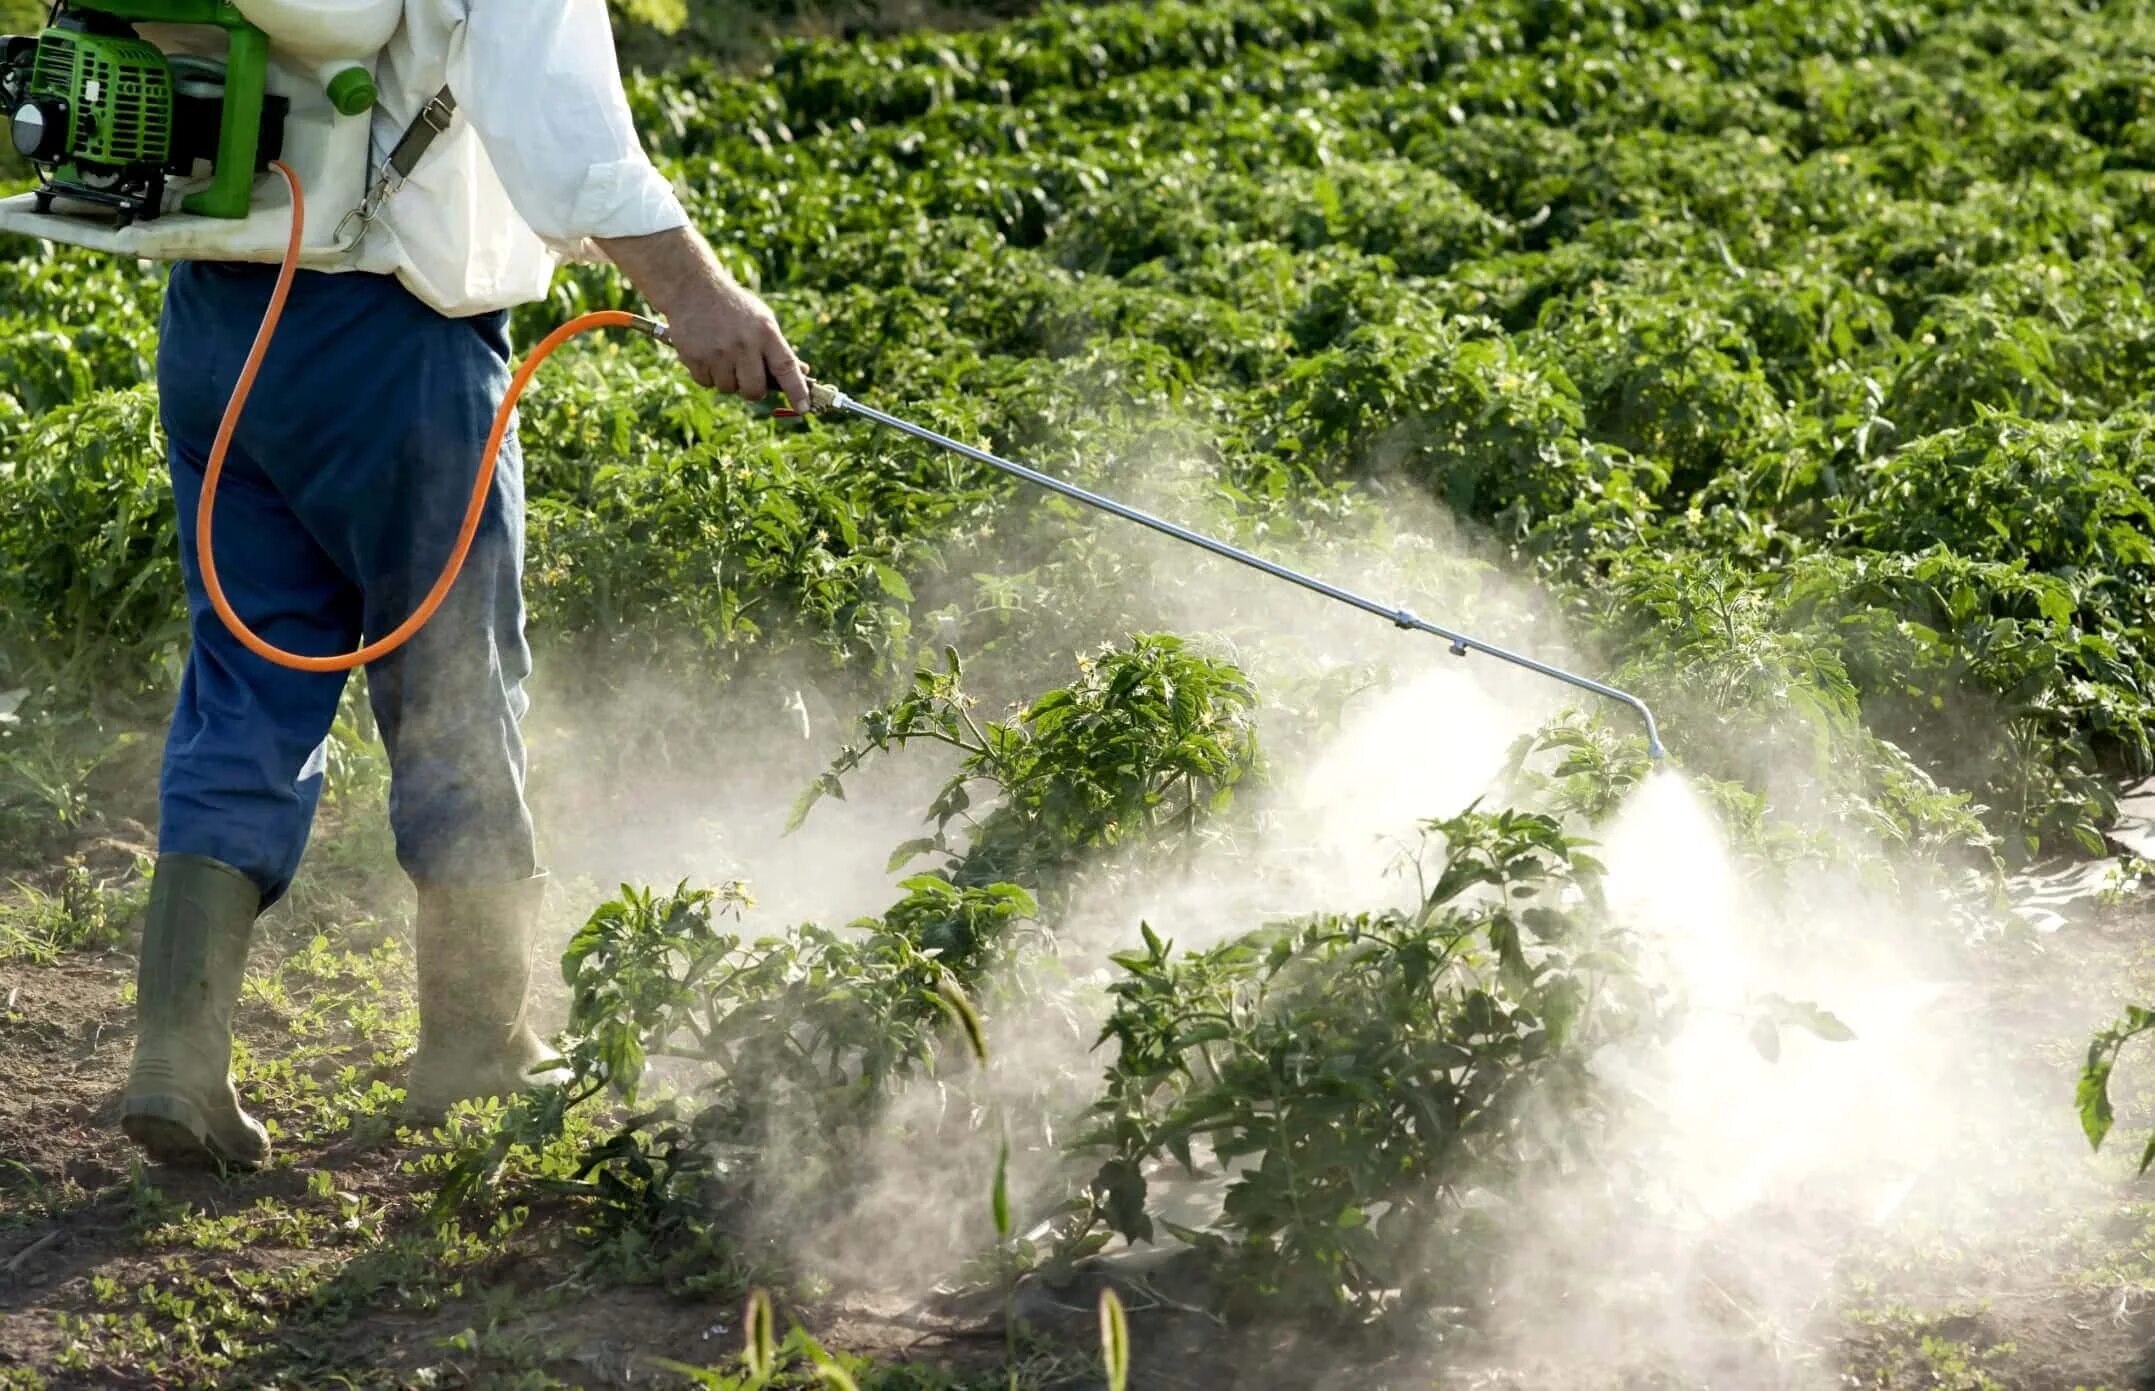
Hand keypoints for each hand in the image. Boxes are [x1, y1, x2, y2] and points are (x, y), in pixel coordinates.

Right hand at [592, 225, 811, 411]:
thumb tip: (802, 373)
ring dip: (728, 379)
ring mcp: (718, 352)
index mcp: (765, 333)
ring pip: (729, 389)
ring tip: (723, 355)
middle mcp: (743, 344)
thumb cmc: (735, 308)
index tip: (805, 408)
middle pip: (755, 390)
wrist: (693, 288)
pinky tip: (707, 352)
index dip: (796, 391)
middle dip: (754, 391)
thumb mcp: (763, 320)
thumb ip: (779, 348)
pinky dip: (708, 374)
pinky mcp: (695, 358)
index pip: (786, 368)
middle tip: (749, 378)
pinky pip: (707, 383)